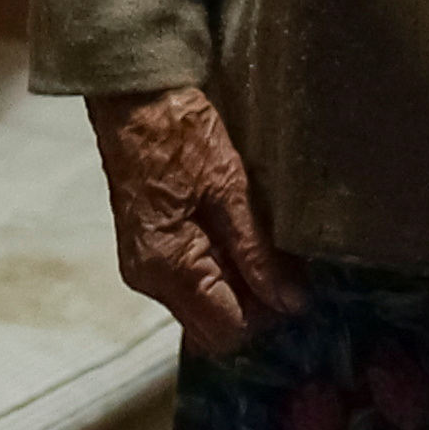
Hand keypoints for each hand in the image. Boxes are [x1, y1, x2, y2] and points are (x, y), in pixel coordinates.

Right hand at [93, 85, 302, 355]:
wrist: (135, 99)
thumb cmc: (179, 132)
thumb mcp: (231, 188)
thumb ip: (259, 252)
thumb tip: (289, 301)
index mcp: (169, 267)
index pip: (226, 331)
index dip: (266, 315)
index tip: (293, 286)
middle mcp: (150, 278)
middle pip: (213, 326)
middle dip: (252, 305)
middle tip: (283, 265)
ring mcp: (144, 266)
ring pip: (202, 305)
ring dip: (236, 285)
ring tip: (259, 241)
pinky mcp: (147, 250)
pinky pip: (189, 281)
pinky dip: (217, 268)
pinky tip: (234, 233)